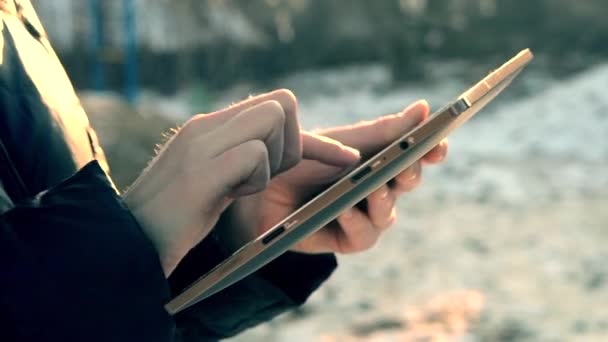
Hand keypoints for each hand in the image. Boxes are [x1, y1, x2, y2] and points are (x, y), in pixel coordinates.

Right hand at [122, 89, 359, 275]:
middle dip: (293, 144)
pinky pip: (255, 155)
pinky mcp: (200, 171)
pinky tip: (228, 197)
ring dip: (274, 161)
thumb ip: (240, 159)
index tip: (344, 158)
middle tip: (266, 178)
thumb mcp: (213, 181)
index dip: (310, 136)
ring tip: (240, 188)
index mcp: (209, 127)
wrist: (128, 243)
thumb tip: (278, 152)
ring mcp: (202, 144)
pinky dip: (256, 180)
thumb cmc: (174, 219)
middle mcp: (206, 126)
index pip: (274, 106)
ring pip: (273, 119)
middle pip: (282, 104)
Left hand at [221, 100, 447, 253]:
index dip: (431, 151)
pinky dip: (357, 223)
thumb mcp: (343, 141)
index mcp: (377, 159)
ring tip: (372, 191)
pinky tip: (344, 210)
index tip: (439, 144)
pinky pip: (363, 236)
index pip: (414, 156)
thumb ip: (383, 131)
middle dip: (409, 174)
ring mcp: (360, 214)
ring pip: (388, 214)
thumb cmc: (300, 158)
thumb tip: (424, 109)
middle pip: (406, 184)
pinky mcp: (342, 238)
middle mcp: (374, 187)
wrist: (257, 186)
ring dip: (383, 202)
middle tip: (404, 166)